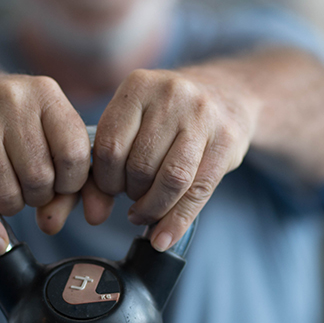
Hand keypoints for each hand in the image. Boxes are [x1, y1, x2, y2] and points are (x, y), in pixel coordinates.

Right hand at [0, 64, 90, 252]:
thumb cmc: (8, 119)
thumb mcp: (42, 124)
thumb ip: (65, 169)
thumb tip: (55, 221)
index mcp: (45, 93)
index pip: (74, 154)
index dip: (72, 181)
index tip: (62, 183)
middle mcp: (11, 100)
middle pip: (39, 178)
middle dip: (39, 196)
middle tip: (29, 186)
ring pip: (6, 193)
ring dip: (12, 205)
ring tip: (7, 188)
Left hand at [90, 68, 258, 251]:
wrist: (226, 95)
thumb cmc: (168, 115)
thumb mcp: (136, 119)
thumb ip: (110, 158)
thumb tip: (95, 213)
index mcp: (138, 86)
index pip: (109, 145)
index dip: (105, 179)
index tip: (110, 189)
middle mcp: (171, 95)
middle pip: (140, 165)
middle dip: (131, 193)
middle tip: (132, 199)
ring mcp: (203, 116)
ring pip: (170, 181)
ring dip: (153, 209)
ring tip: (146, 213)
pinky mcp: (228, 139)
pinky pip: (198, 192)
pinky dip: (176, 222)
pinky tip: (163, 236)